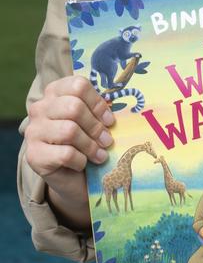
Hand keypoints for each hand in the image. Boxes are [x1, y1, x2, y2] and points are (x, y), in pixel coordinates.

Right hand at [24, 76, 115, 209]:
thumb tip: (109, 112)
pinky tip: (83, 163)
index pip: (78, 86)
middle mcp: (39, 108)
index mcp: (54, 93)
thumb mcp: (92, 121)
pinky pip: (65, 154)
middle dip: (95, 126)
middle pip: (74, 107)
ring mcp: (33, 131)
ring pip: (69, 131)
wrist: (71, 177)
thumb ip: (97, 110)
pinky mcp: (34, 155)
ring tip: (99, 154)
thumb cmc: (84, 143)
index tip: (109, 120)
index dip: (97, 103)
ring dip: (90, 145)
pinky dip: (80, 160)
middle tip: (107, 140)